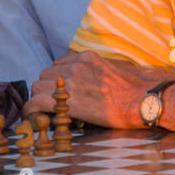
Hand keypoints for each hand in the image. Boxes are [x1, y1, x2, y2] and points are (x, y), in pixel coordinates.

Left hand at [25, 50, 168, 127]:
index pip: (58, 64)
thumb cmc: (136, 88)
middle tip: (54, 102)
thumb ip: (99, 67)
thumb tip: (96, 74)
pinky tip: (32, 117)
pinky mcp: (67, 100)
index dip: (57, 79)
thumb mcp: (117, 67)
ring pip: (38, 86)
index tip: (60, 89)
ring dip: (41, 98)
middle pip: (46, 74)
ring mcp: (69, 82)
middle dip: (48, 88)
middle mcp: (75, 66)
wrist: (143, 101)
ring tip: (47, 110)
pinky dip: (32, 109)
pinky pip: (37, 102)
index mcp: (86, 57)